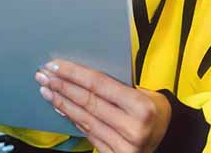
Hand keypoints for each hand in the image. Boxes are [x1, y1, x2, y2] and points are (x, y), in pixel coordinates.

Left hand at [36, 59, 171, 152]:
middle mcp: (133, 129)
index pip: (99, 85)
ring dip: (62, 103)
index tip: (54, 66)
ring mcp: (124, 147)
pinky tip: (61, 108)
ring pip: (85, 120)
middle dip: (62, 87)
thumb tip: (76, 75)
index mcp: (141, 107)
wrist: (167, 135)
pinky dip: (73, 119)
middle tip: (43, 76)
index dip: (73, 74)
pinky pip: (89, 134)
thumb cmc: (152, 108)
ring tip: (46, 90)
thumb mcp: (142, 92)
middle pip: (88, 102)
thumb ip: (114, 86)